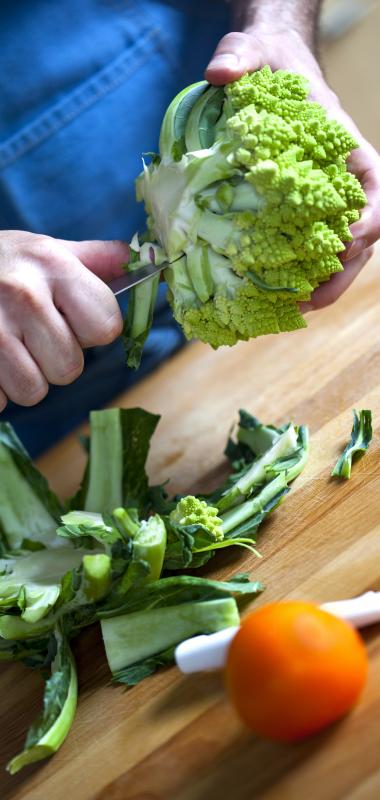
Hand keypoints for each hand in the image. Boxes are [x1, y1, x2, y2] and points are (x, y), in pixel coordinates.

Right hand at [0, 231, 128, 410]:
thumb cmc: (3, 264)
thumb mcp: (47, 251)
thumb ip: (98, 260)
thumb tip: (155, 258)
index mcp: (53, 265)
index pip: (106, 327)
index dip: (93, 330)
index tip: (72, 319)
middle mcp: (23, 294)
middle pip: (70, 368)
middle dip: (55, 359)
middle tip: (33, 336)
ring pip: (34, 391)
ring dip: (24, 378)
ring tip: (8, 348)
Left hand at [205, 29, 379, 309]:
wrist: (266, 67)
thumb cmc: (270, 61)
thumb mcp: (253, 50)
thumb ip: (239, 55)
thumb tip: (219, 73)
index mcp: (343, 147)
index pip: (375, 186)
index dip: (371, 217)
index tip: (352, 239)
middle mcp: (339, 181)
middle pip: (359, 236)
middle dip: (339, 274)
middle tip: (309, 303)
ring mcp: (320, 201)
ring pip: (335, 253)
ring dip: (318, 286)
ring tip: (287, 312)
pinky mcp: (294, 213)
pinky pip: (305, 251)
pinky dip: (295, 277)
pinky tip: (268, 296)